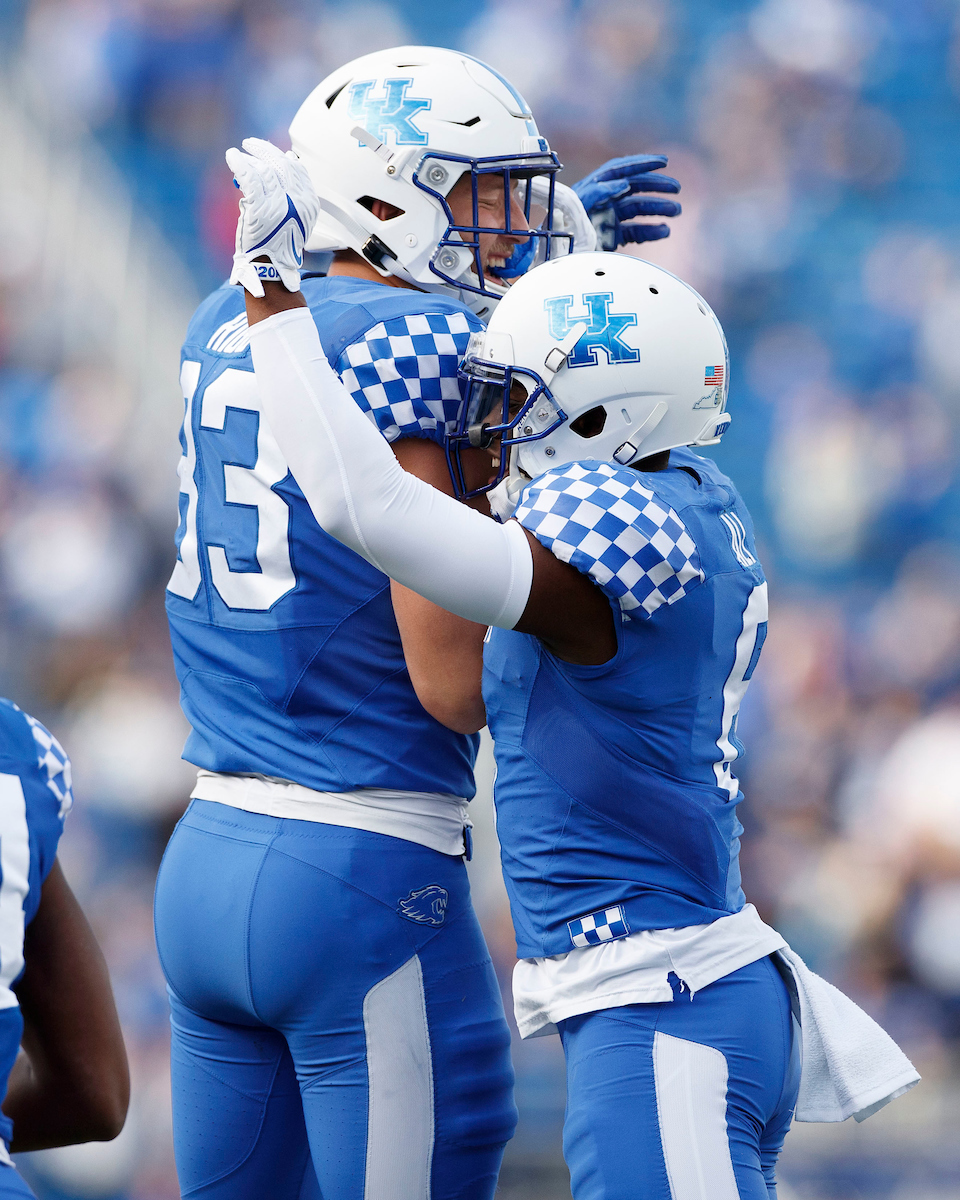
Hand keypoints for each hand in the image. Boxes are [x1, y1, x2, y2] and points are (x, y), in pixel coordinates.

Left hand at [225, 137, 320, 295]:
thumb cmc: (278, 245)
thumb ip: (293, 197)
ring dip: (249, 159)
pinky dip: (239, 163)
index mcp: (309, 204)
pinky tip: (232, 156)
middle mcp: (297, 201)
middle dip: (265, 150)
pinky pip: (249, 177)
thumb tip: (286, 163)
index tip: (273, 152)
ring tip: (239, 157)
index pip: (298, 171)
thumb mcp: (296, 221)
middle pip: (282, 165)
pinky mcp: (261, 207)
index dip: (284, 158)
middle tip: (251, 143)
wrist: (269, 268)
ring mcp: (280, 203)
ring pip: (264, 170)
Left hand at [571, 155, 680, 249]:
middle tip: (677, 188)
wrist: (557, 264)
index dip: (641, 163)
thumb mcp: (577, 211)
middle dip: (656, 185)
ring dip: (658, 208)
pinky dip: (651, 231)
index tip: (663, 161)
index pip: (619, 170)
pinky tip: (665, 230)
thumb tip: (623, 182)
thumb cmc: (563, 235)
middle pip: (634, 187)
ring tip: (677, 210)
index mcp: (592, 189)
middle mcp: (602, 201)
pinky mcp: (612, 238)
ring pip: (638, 208)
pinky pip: (635, 231)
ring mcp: (608, 219)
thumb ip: (597, 193)